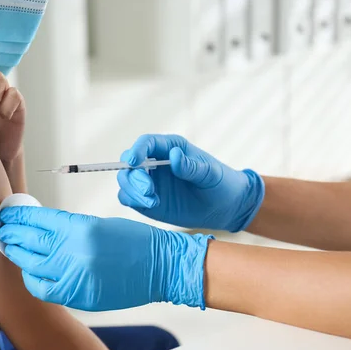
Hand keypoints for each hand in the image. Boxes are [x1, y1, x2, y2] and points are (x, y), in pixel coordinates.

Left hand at [0, 207, 212, 311]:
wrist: (160, 267)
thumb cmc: (134, 241)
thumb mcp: (97, 223)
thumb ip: (68, 228)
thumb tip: (41, 230)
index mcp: (80, 228)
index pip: (38, 220)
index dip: (19, 217)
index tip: (8, 213)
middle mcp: (73, 252)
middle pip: (29, 241)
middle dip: (12, 233)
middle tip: (2, 228)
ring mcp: (75, 277)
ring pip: (31, 265)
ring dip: (18, 254)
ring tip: (11, 246)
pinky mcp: (78, 296)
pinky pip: (44, 289)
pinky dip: (33, 279)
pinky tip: (30, 271)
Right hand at [117, 134, 264, 232]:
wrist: (224, 207)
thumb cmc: (219, 183)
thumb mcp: (210, 174)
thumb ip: (191, 166)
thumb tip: (174, 156)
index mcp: (170, 148)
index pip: (146, 143)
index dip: (137, 150)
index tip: (134, 162)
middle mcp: (154, 163)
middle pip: (129, 164)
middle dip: (134, 177)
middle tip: (149, 191)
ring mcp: (149, 182)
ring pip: (126, 182)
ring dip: (133, 190)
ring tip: (153, 202)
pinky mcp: (146, 200)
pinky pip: (128, 198)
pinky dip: (134, 201)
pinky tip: (153, 205)